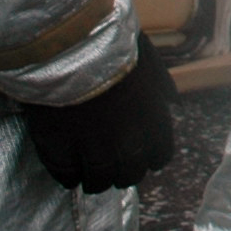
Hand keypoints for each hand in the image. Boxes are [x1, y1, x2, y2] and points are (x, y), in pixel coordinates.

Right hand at [21, 36, 177, 192]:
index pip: (160, 157)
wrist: (71, 48)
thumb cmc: (113, 47)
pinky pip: (66, 176)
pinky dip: (68, 176)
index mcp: (153, 124)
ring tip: (88, 171)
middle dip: (123, 170)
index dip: (149, 155)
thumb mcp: (149, 62)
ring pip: (98, 182)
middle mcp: (127, 145)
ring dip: (96, 178)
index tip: (140, 151)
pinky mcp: (59, 152)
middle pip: (130, 176)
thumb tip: (171, 101)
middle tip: (111, 161)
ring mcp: (91, 152)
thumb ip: (161, 87)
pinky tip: (68, 171)